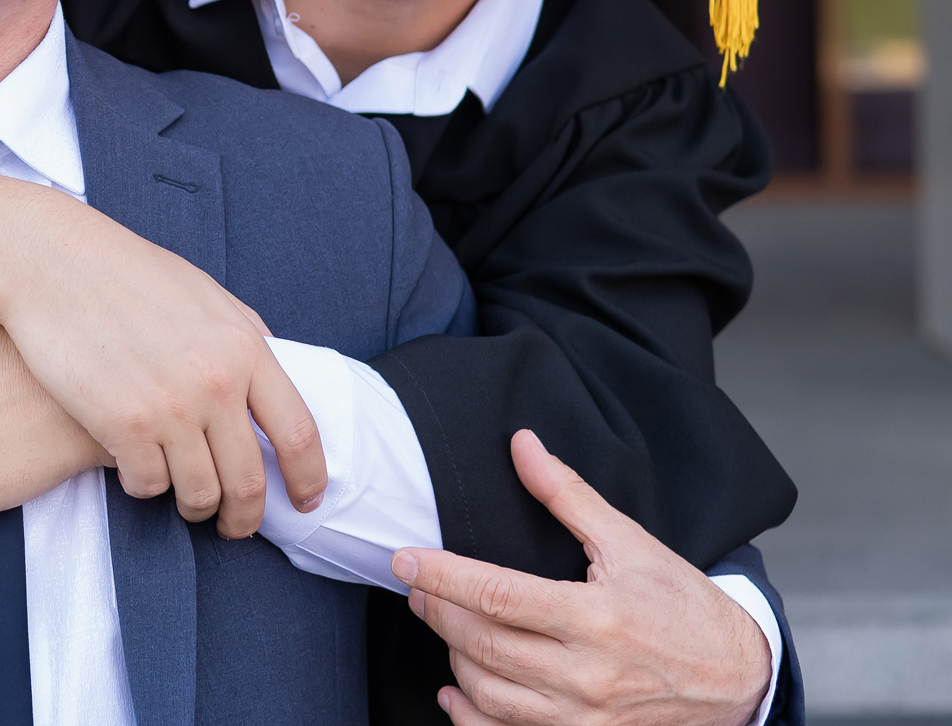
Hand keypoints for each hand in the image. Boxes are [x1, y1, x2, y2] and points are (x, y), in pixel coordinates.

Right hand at [0, 160, 326, 538]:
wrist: (51, 262)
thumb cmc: (124, 273)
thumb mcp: (203, 296)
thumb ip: (240, 343)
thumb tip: (268, 387)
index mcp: (244, 346)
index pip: (299, 433)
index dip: (309, 478)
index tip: (305, 501)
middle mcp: (216, 381)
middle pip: (249, 481)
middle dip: (244, 517)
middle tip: (233, 525)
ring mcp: (170, 406)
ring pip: (199, 493)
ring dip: (192, 504)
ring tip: (182, 498)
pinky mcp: (122, 424)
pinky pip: (147, 484)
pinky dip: (143, 483)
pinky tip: (133, 464)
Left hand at [392, 430, 773, 725]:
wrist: (739, 680)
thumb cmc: (683, 607)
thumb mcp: (630, 542)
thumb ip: (567, 495)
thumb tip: (522, 445)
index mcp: (595, 617)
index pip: (496, 595)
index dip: (441, 575)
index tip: (403, 559)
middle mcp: (585, 674)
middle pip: (481, 644)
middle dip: (437, 610)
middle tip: (417, 585)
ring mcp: (584, 718)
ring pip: (488, 692)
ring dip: (452, 657)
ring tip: (443, 623)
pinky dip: (470, 716)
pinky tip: (455, 692)